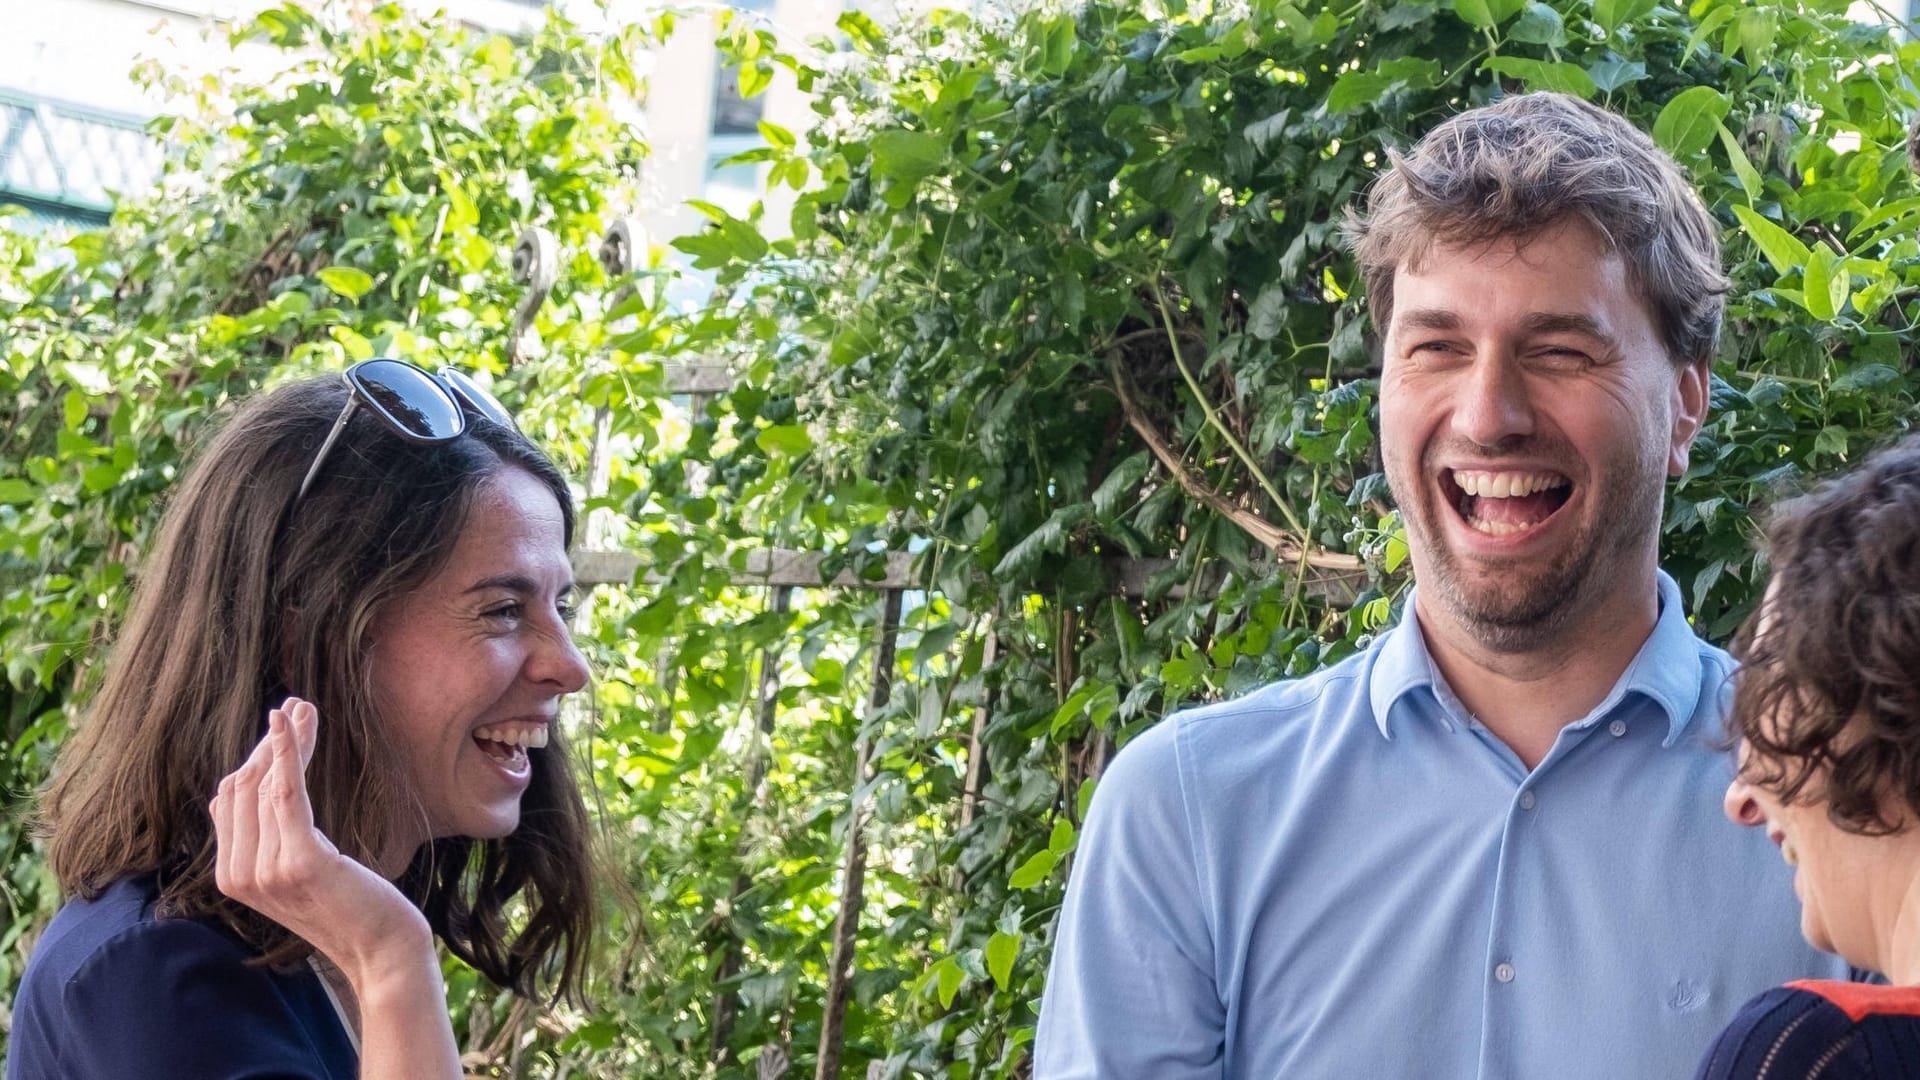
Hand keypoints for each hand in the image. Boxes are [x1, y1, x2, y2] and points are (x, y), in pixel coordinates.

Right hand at [210, 697, 431, 983]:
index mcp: (231, 877)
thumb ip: (268, 836)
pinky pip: (285, 794)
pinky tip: (291, 722)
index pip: (230, 800)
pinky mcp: (299, 862)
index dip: (256, 758)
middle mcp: (239, 875)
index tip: (283, 727)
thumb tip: (243, 784)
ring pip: (266, 785)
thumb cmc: (349, 905)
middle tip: (299, 708)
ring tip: (306, 708)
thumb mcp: (298, 870)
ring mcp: (265, 871)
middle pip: (243, 787)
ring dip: (287, 740)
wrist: (382, 951)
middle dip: (271, 744)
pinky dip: (286, 753)